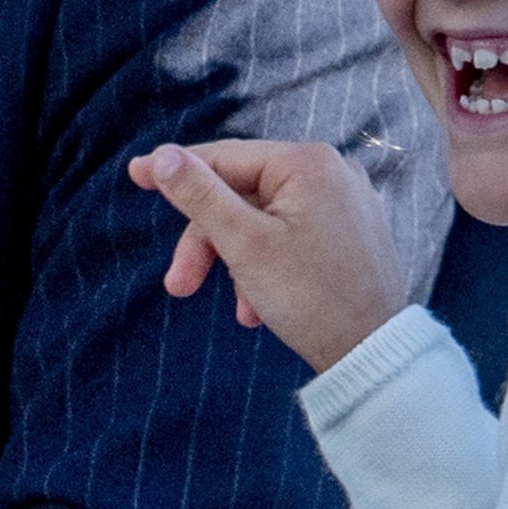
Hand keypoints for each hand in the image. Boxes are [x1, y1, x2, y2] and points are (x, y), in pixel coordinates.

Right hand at [129, 140, 406, 371]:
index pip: (226, 157)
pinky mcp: (351, 231)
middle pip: (243, 194)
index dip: (177, 170)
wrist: (373, 352)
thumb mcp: (243, 243)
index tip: (134, 174)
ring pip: (265, 221)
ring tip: (240, 312)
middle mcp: (333, 171)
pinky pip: (293, 237)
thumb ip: (200, 196)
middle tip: (179, 287)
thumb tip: (163, 156)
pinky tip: (260, 309)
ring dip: (238, 264)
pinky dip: (268, 268)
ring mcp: (346, 201)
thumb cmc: (310, 296)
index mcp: (308, 162)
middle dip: (209, 242)